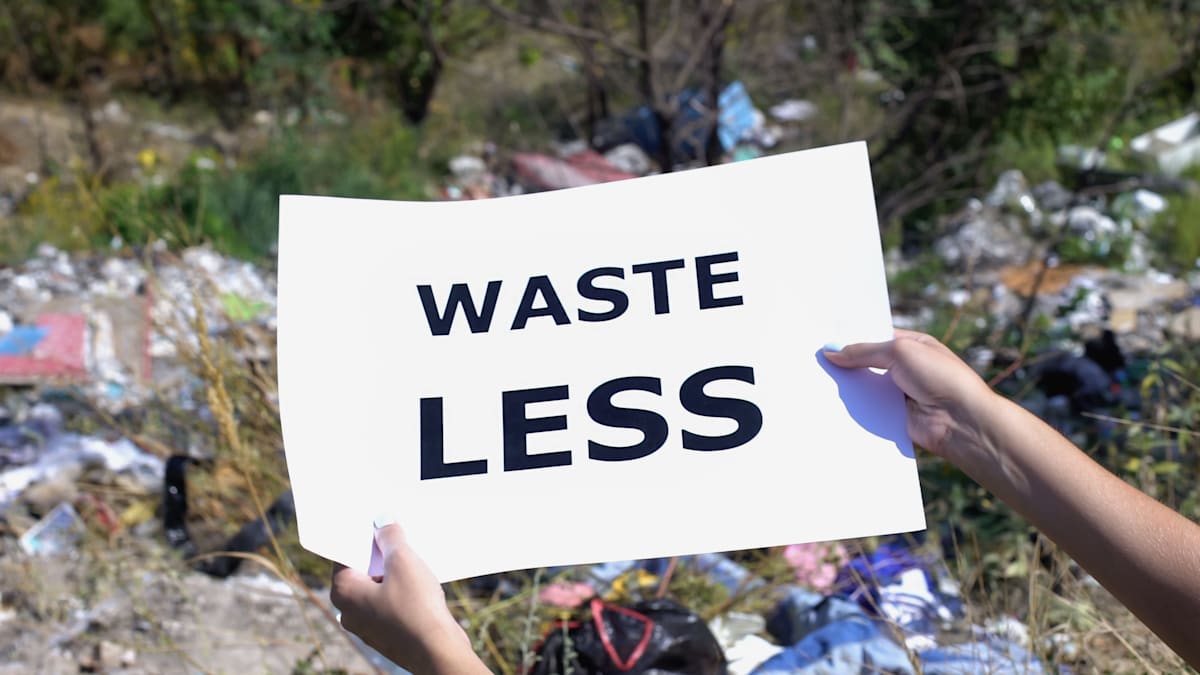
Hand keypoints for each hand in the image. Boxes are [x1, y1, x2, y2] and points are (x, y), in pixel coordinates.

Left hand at [330, 521, 487, 673]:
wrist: (438, 651)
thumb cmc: (416, 608)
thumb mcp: (404, 561)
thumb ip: (390, 537)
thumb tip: (383, 522)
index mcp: (344, 592)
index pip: (344, 554)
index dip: (362, 536)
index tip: (377, 523)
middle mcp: (349, 611)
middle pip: (362, 570)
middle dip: (381, 554)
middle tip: (399, 538)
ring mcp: (368, 625)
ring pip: (378, 587)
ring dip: (395, 573)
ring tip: (415, 561)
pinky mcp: (387, 633)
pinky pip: (391, 603)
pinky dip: (402, 591)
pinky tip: (421, 584)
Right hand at [824, 329, 993, 463]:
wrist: (961, 421)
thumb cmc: (941, 378)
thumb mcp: (900, 351)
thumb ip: (864, 351)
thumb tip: (832, 351)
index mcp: (913, 345)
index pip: (876, 337)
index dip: (852, 338)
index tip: (826, 339)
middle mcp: (906, 368)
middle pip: (868, 363)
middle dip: (847, 363)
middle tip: (816, 359)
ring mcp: (900, 393)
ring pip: (866, 387)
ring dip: (849, 387)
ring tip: (818, 381)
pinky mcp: (894, 416)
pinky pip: (868, 410)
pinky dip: (855, 408)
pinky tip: (833, 405)